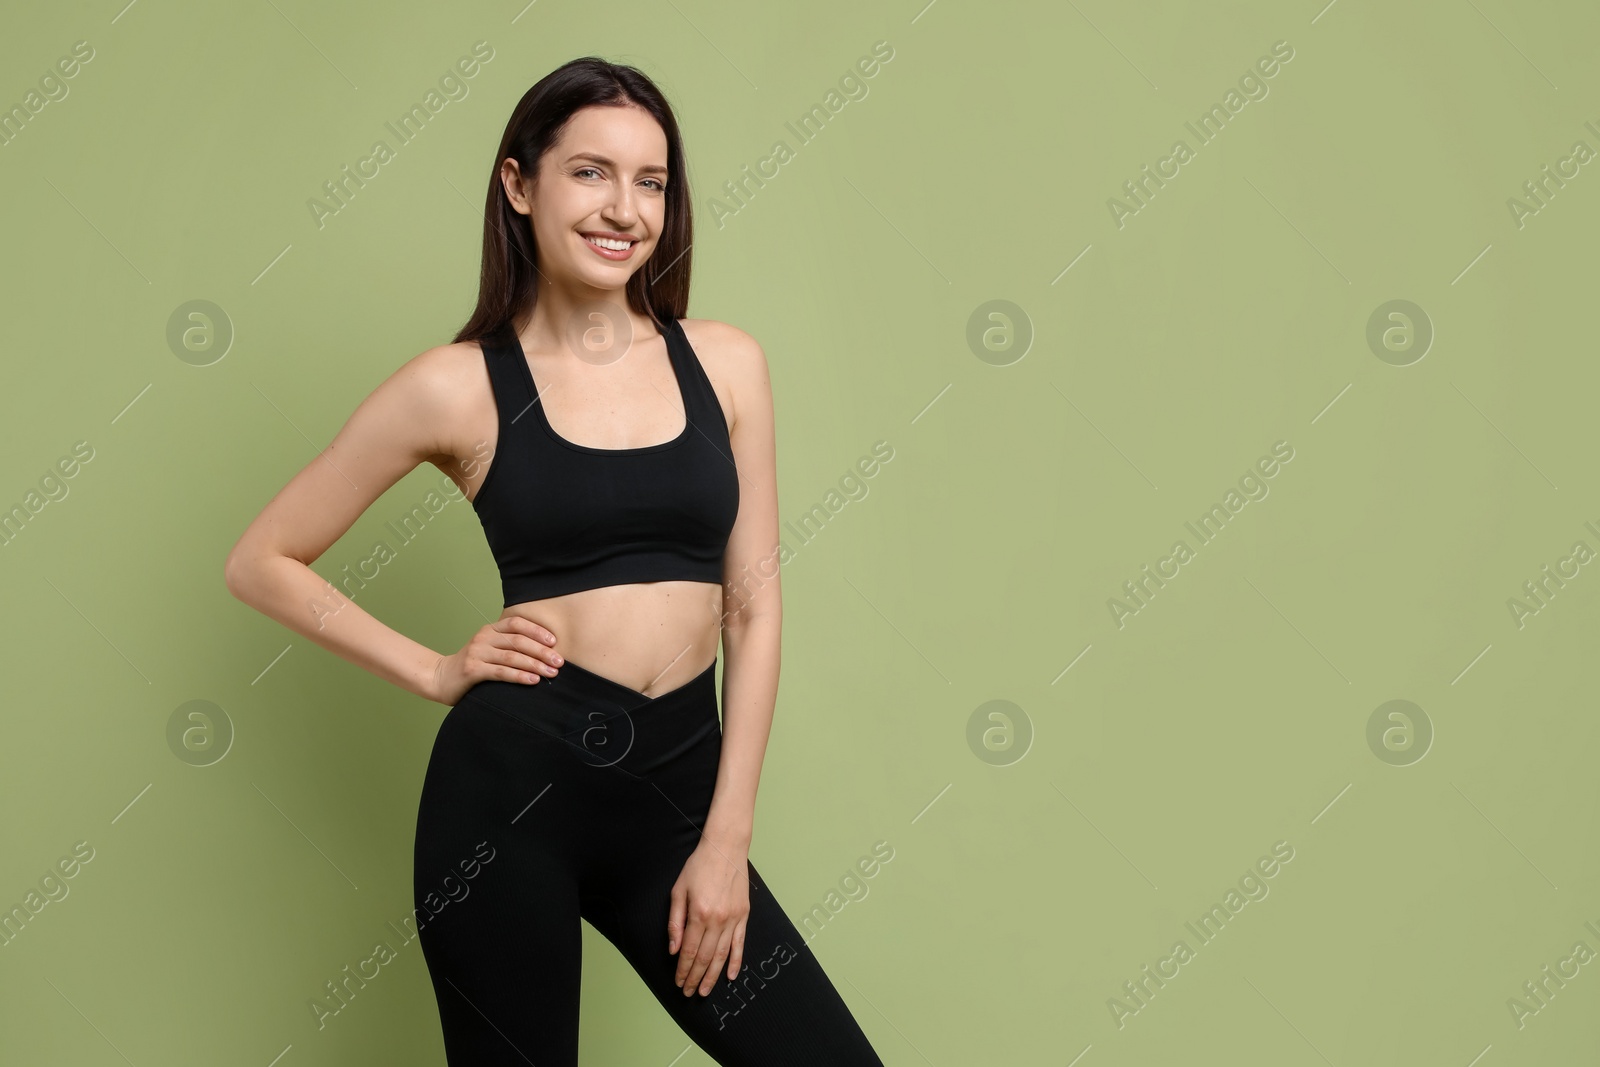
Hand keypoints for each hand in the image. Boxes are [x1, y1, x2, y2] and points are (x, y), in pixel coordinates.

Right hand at [429, 616, 561, 704]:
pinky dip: (519, 676)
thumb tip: (545, 652)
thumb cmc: (472, 665)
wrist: (440, 678)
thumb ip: (508, 646)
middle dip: (542, 651)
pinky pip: (501, 672)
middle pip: (518, 641)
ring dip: (535, 665)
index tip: (555, 642)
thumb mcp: (489, 649)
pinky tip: (533, 680)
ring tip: (551, 673)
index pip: (517, 623)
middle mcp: (483, 637)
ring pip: (512, 657)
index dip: (537, 631)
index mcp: (490, 629)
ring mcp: (477, 653)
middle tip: (559, 662)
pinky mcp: (473, 670)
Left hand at [668, 838, 750, 996]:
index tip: (678, 982)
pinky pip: (739, 944)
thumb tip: (674, 949)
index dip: (683, 970)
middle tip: (689, 993)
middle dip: (695, 978)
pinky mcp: (744, 915)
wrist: (725, 848)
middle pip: (704, 957)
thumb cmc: (699, 866)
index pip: (688, 950)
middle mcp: (717, 919)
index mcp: (698, 913)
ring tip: (705, 991)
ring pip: (721, 955)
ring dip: (712, 976)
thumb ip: (675, 922)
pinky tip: (730, 976)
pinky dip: (735, 962)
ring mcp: (733, 918)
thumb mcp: (678, 890)